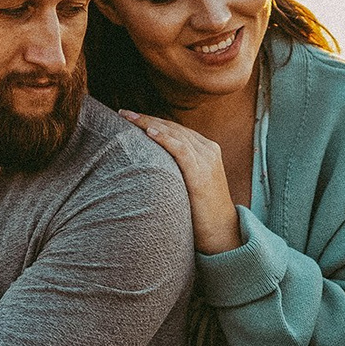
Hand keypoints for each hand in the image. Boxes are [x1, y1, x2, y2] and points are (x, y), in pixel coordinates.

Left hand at [117, 111, 239, 253]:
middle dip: (147, 118)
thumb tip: (149, 164)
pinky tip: (150, 132)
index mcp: (206, 150)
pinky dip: (165, 139)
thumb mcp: (190, 184)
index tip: (130, 117)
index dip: (153, 120)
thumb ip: (177, 169)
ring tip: (128, 117)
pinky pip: (181, 150)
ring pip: (175, 134)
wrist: (221, 232)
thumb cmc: (201, 212)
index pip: (175, 129)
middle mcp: (208, 150)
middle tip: (123, 113)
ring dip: (149, 123)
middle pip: (173, 127)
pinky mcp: (202, 173)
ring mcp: (207, 160)